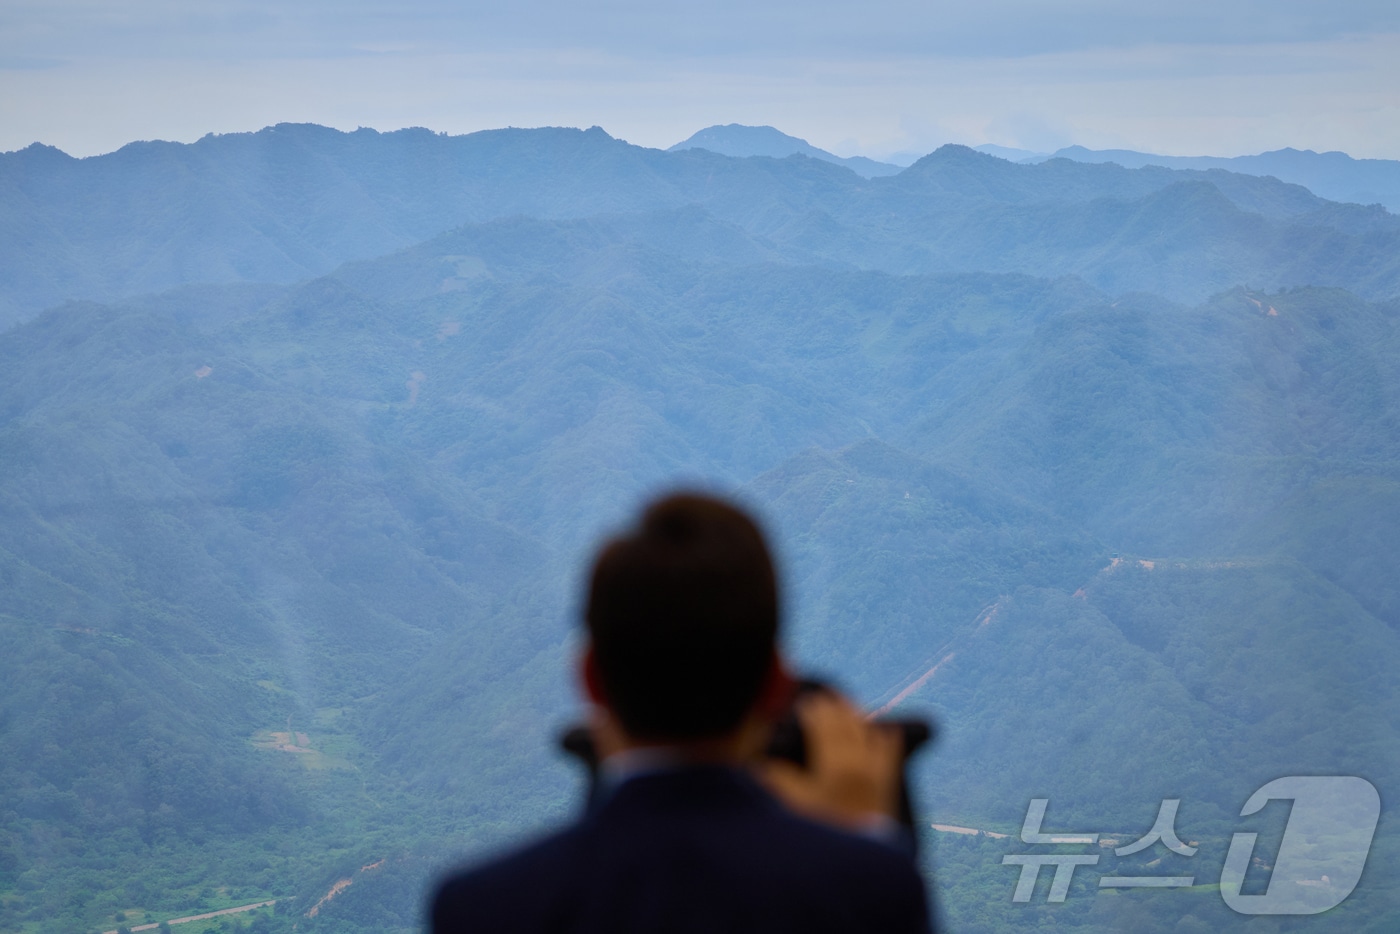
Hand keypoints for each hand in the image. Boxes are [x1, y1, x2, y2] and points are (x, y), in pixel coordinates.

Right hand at [759, 691, 900, 830]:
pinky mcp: (886, 791)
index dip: (810, 709)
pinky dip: (886, 738)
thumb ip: (776, 773)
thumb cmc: (813, 834)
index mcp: (834, 763)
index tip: (801, 700)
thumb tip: (767, 756)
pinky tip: (886, 730)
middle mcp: (860, 764)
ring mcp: (877, 776)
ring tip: (845, 706)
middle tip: (820, 696)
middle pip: (846, 723)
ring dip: (856, 717)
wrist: (849, 870)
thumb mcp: (785, 802)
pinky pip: (891, 755)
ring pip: (869, 733)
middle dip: (832, 706)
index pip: (822, 722)